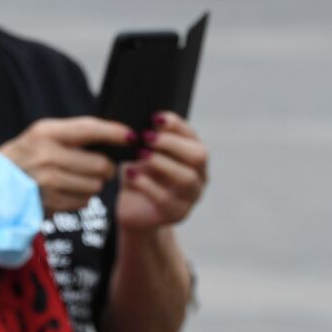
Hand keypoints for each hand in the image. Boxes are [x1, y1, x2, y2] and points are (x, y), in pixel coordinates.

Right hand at [0, 117, 131, 213]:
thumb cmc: (31, 152)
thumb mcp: (47, 133)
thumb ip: (78, 132)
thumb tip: (121, 135)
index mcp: (46, 133)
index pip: (89, 130)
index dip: (114, 132)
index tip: (131, 136)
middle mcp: (46, 156)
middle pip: (100, 165)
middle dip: (107, 167)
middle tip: (103, 166)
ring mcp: (46, 182)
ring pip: (95, 186)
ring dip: (95, 183)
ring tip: (80, 178)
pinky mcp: (49, 203)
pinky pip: (84, 201)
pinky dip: (83, 197)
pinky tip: (70, 190)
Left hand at [116, 112, 207, 231]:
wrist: (135, 211)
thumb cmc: (141, 177)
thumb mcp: (142, 155)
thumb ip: (146, 142)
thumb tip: (140, 124)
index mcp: (194, 156)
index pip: (192, 136)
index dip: (176, 125)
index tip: (155, 118)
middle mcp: (200, 175)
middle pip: (199, 156)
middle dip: (172, 143)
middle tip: (147, 137)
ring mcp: (191, 197)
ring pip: (186, 178)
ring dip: (162, 163)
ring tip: (140, 154)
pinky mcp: (177, 214)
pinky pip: (165, 198)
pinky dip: (146, 184)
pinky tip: (131, 174)